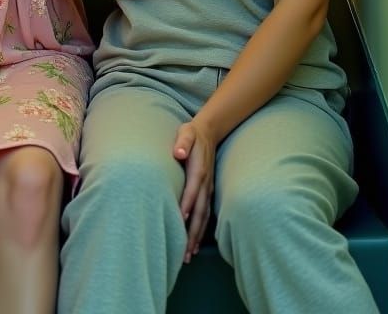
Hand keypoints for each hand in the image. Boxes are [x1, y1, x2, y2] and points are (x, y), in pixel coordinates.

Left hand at [174, 119, 216, 262]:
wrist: (208, 132)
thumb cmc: (192, 134)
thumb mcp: (186, 132)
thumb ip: (182, 142)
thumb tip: (178, 153)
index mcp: (198, 170)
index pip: (192, 191)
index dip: (187, 205)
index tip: (181, 220)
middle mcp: (205, 183)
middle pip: (200, 211)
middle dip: (193, 232)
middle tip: (184, 252)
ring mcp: (208, 189)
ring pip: (203, 216)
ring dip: (197, 236)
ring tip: (188, 255)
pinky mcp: (207, 192)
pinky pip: (205, 213)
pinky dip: (201, 229)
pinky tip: (194, 242)